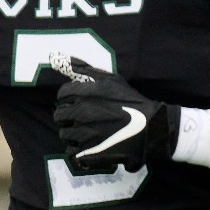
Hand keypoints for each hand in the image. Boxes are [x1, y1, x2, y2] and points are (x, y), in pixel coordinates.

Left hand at [48, 54, 176, 173]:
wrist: (153, 127)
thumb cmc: (132, 101)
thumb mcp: (111, 79)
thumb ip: (83, 69)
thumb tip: (56, 57)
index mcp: (83, 94)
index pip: (62, 95)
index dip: (71, 98)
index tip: (83, 102)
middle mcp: (80, 112)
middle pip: (59, 115)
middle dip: (69, 116)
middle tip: (85, 118)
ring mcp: (83, 133)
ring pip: (64, 134)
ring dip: (74, 133)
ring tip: (90, 132)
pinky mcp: (88, 152)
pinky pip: (71, 151)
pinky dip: (78, 150)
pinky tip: (91, 145)